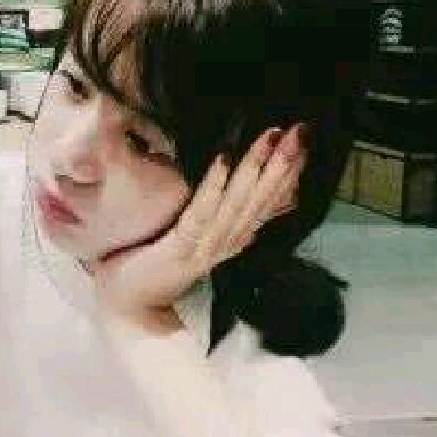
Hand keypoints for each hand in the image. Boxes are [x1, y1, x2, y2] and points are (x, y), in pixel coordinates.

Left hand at [89, 123, 307, 324]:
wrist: (131, 306)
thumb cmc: (156, 263)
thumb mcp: (195, 234)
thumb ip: (219, 211)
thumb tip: (238, 179)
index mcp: (233, 237)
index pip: (269, 201)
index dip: (289, 171)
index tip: (305, 138)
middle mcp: (226, 241)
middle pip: (260, 199)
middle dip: (282, 163)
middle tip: (301, 130)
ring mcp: (204, 247)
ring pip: (237, 203)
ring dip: (255, 169)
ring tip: (271, 137)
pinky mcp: (179, 249)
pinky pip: (200, 214)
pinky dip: (213, 187)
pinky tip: (224, 161)